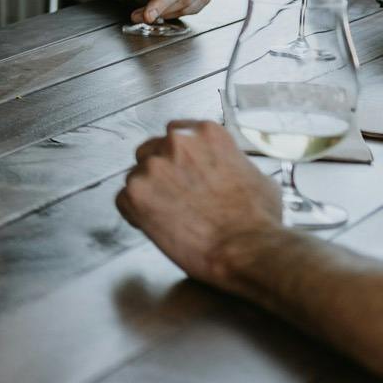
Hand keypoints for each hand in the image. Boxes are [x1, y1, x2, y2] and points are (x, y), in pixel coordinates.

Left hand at [115, 119, 281, 286]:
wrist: (246, 249)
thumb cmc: (257, 219)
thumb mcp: (257, 175)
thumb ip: (231, 163)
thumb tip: (228, 169)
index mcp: (204, 133)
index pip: (177, 134)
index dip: (178, 157)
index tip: (183, 170)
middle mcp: (174, 143)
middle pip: (151, 151)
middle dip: (161, 172)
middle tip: (176, 195)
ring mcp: (152, 167)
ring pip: (137, 175)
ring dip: (149, 193)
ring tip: (172, 215)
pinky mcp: (135, 193)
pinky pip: (124, 200)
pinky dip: (136, 213)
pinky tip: (157, 224)